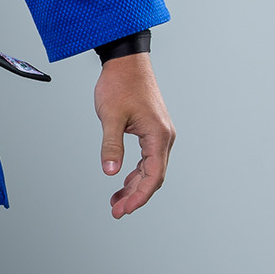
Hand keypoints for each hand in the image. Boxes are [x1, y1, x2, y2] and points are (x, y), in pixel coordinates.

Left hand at [94, 52, 174, 219]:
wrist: (126, 61)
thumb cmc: (120, 84)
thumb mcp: (110, 117)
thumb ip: (111, 145)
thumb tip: (111, 172)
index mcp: (158, 135)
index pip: (153, 175)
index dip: (140, 196)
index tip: (125, 209)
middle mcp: (164, 137)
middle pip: (154, 176)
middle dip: (136, 196)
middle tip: (116, 211)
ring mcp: (159, 134)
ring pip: (150, 169)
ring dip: (134, 186)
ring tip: (116, 202)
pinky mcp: (152, 130)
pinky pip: (147, 159)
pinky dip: (135, 173)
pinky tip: (122, 181)